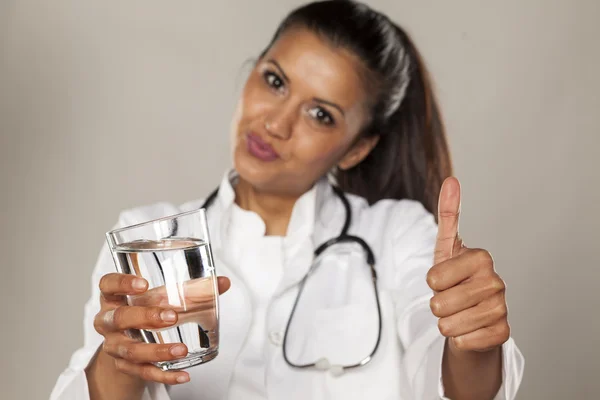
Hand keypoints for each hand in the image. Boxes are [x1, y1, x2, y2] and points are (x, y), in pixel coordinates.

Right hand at [93, 273, 230, 384]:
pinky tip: (183, 375)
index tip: (144, 284)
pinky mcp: (125, 366)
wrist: (127, 342)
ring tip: (181, 350)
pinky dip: (164, 375)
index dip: (122, 283)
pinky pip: (143, 373)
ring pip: (130, 350)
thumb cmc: (145, 310)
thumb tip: (224, 282)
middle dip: (144, 317)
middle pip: (118, 318)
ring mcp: (114, 345)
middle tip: (171, 317)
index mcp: (114, 297)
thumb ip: (192, 288)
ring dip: (156, 351)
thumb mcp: (161, 296)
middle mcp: (108, 321)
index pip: (108, 285)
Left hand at [426, 177, 509, 352]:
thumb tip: (451, 180)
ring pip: (449, 325)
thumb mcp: (446, 249)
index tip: (443, 279)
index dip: (431, 282)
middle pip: (439, 304)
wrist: (471, 316)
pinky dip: (459, 339)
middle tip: (450, 299)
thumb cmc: (455, 281)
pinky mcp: (502, 333)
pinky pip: (463, 341)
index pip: (433, 278)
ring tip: (458, 314)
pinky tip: (470, 329)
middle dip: (437, 305)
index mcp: (481, 258)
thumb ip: (448, 215)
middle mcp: (496, 281)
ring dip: (446, 323)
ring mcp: (501, 308)